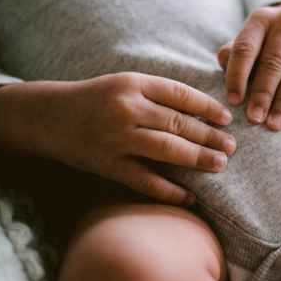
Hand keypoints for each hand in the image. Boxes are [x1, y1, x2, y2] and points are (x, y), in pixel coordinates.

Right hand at [0, 73, 235, 205]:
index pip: (180, 94)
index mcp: (133, 83)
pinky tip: (191, 197)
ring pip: (167, 150)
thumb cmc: (95, 100)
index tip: (227, 119)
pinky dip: (170, 191)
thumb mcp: (124, 85)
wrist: (48, 117)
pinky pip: (145, 180)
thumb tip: (203, 113)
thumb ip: (158, 95)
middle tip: (232, 146)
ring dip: (198, 158)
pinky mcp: (107, 164)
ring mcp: (116, 138)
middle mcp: (125, 108)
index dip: (207, 106)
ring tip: (220, 164)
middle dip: (210, 136)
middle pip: (178, 123)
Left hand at [217, 1, 280, 130]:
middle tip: (255, 118)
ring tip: (274, 125)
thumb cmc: (265, 45)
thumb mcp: (249, 44)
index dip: (238, 76)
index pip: (245, 48)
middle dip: (263, 93)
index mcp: (260, 19)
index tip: (234, 102)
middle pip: (273, 62)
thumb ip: (234, 56)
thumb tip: (226, 72)